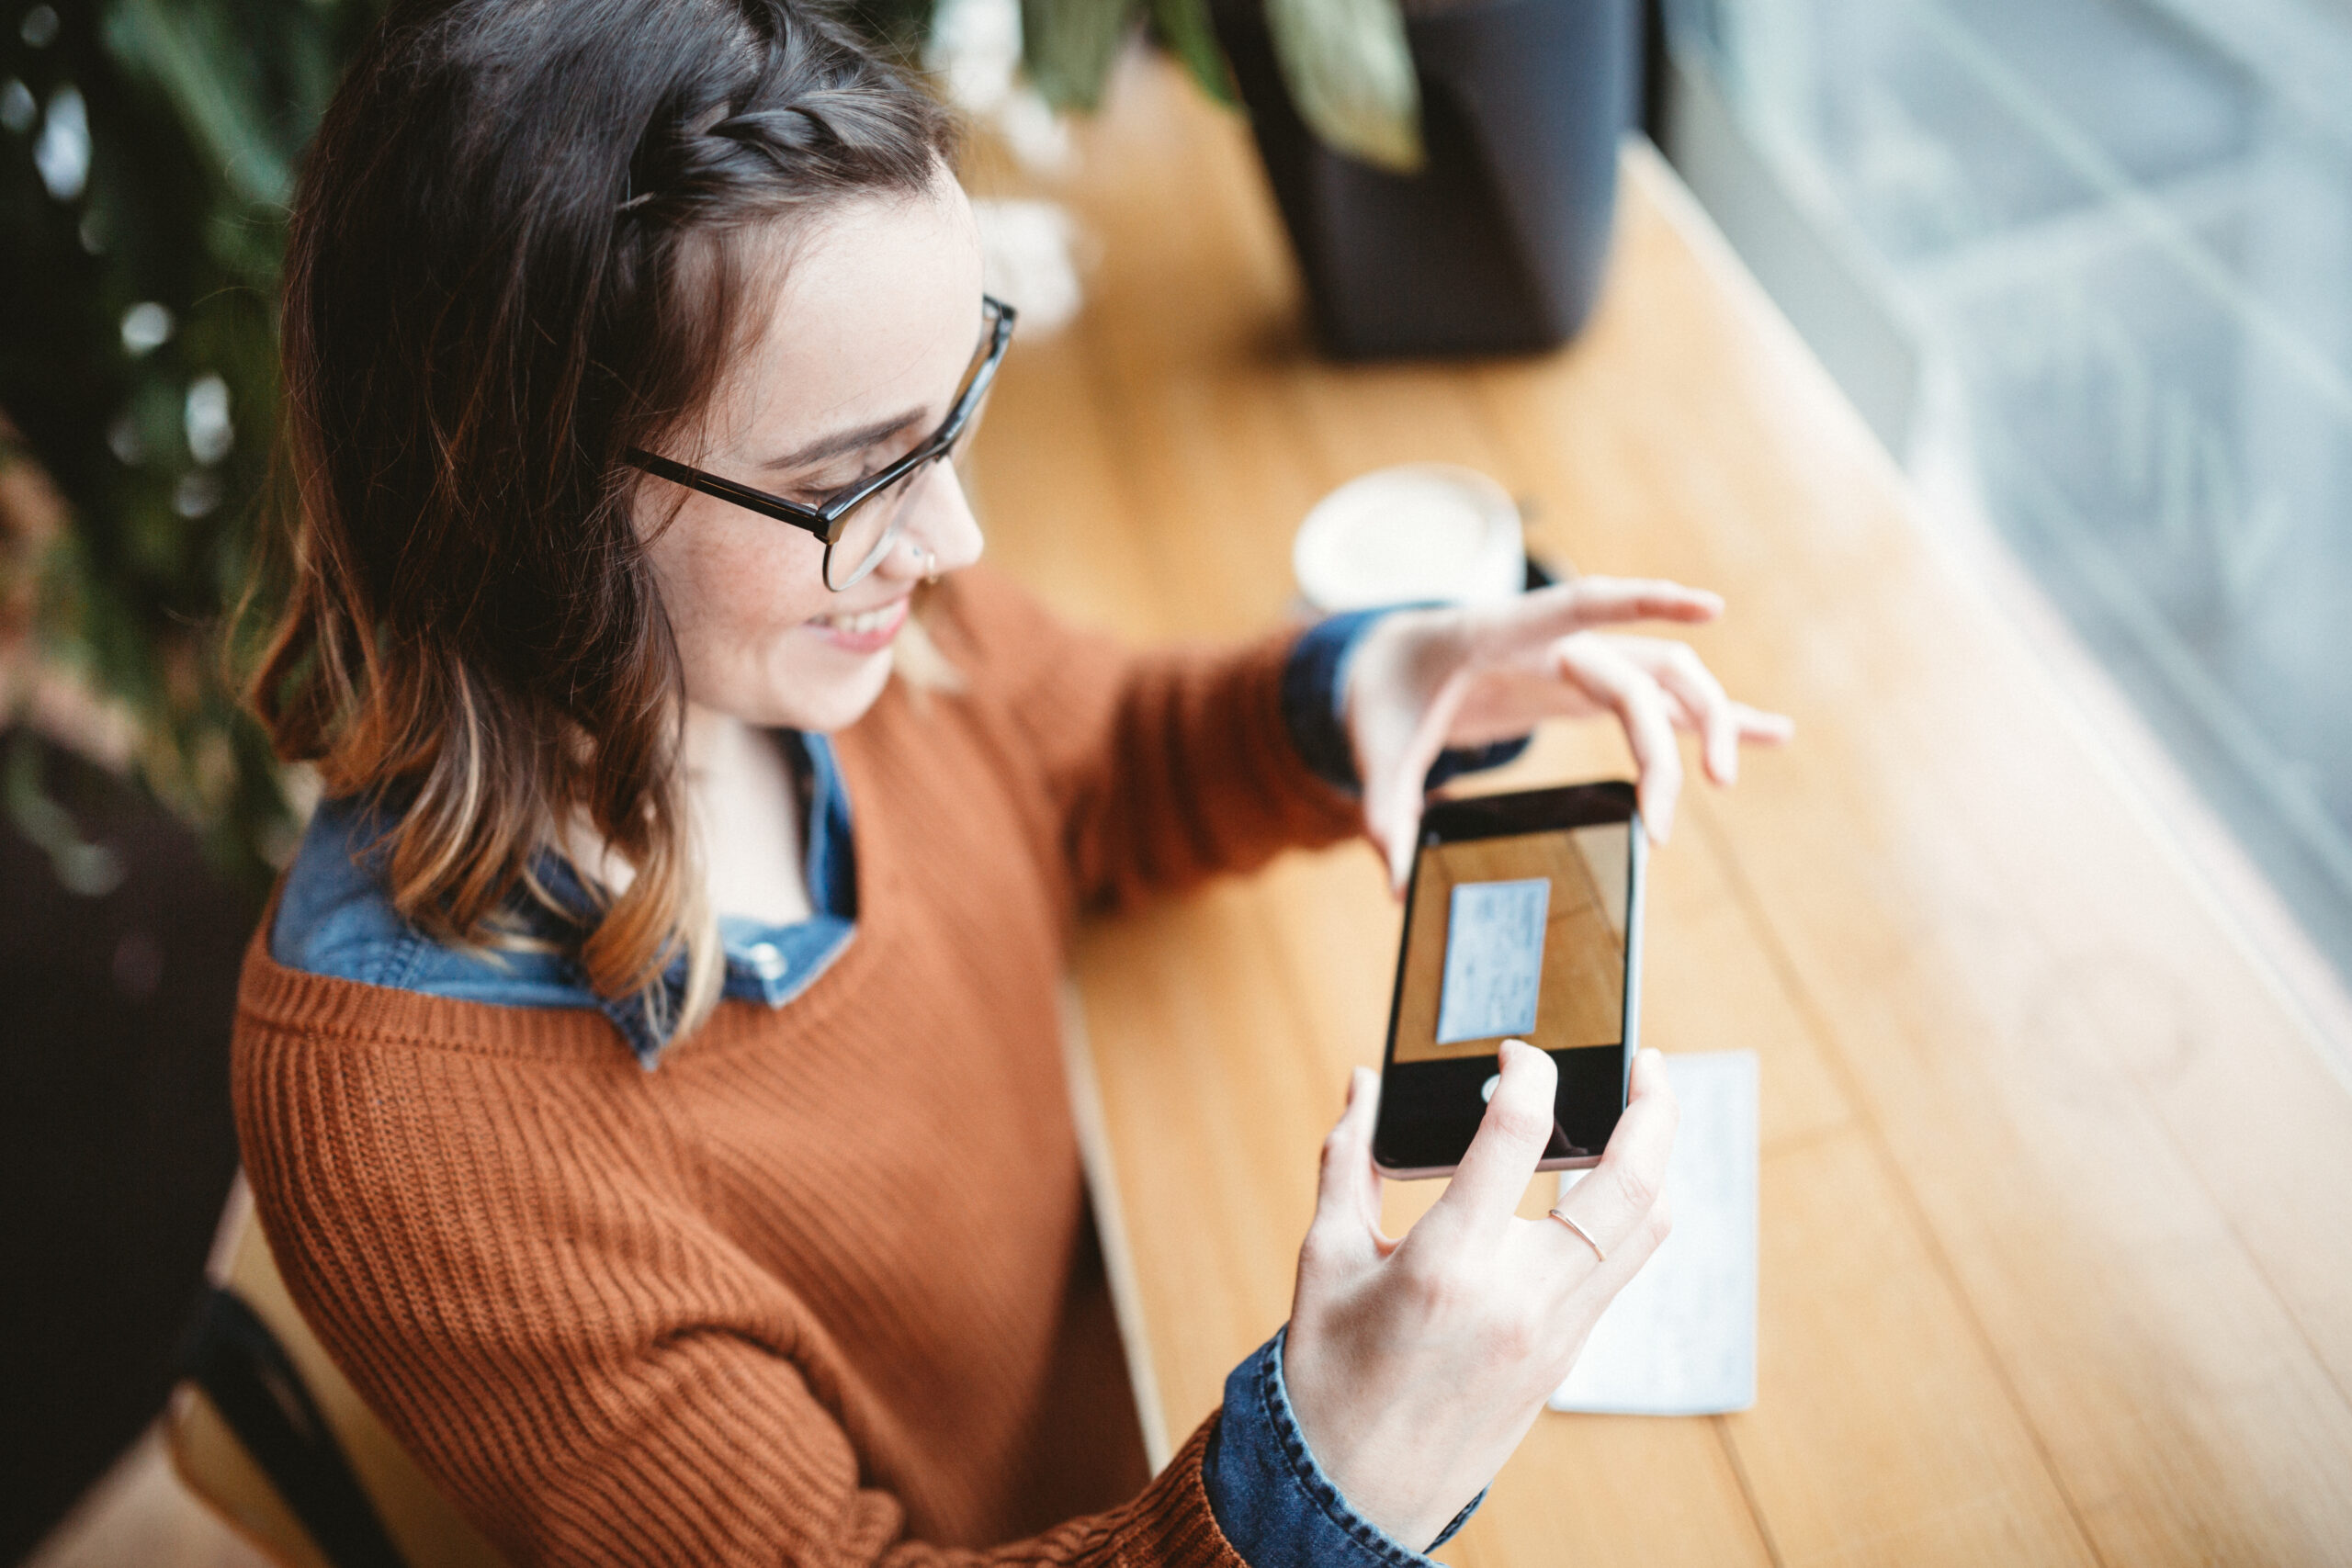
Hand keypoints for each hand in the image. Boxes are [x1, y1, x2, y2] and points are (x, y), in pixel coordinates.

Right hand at [1282, 1044, 1677, 1548]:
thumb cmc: (1329, 1376)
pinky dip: (1630, 1216)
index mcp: (1448, 1265)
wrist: (1354, 1494)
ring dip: (1659, 1162)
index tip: (1516, 1053)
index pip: (1518, 1135)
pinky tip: (1607, 1186)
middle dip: (1654, 1108)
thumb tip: (1365, 1084)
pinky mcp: (1567, 1356)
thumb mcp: (1324, 1259)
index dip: (1528, 1072)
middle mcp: (1519, 1298)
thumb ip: (1348, 1161)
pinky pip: (1623, 1270)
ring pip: (1648, 1231)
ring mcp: (1556, 1333)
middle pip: (1628, 1184)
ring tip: (1645, 1115)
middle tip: (1647, 1061)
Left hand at [1342, 578, 1794, 886]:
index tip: (1711, 606)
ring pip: (1668, 679)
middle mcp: (1556, 642)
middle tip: (1663, 823)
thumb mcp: (1373, 746)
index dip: (1645, 603)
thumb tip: (1393, 883)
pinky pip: (1664, 701)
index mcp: (1502, 633)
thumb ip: (1384, 809)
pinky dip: (1714, 716)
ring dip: (1707, 722)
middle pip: (1638, 674)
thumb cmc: (1387, 693)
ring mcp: (1582, 662)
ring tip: (1727, 781)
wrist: (1393, 662)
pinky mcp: (1593, 688)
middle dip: (1664, 743)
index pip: (1583, 606)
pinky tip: (1772, 732)